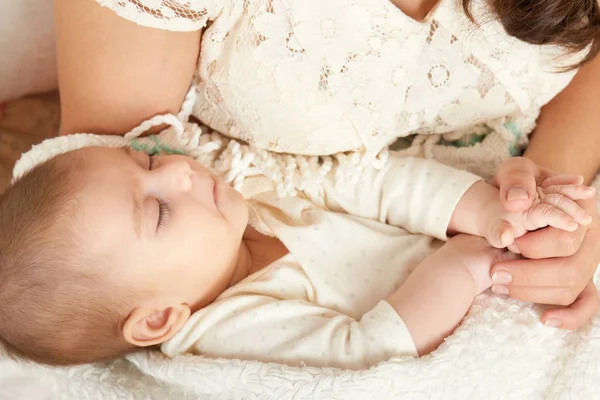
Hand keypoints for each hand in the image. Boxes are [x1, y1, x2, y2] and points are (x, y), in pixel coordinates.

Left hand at [491, 157, 599, 328]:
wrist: (522, 196)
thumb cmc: (519, 185)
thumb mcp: (515, 171)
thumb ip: (516, 180)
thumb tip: (518, 202)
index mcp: (579, 211)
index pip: (564, 238)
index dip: (533, 245)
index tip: (507, 244)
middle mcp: (589, 239)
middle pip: (570, 268)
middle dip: (528, 274)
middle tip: (495, 272)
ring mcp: (587, 261)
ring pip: (571, 288)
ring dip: (533, 292)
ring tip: (499, 286)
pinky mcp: (580, 280)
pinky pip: (586, 304)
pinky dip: (571, 316)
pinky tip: (546, 319)